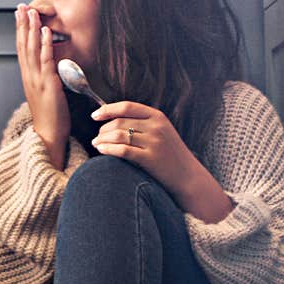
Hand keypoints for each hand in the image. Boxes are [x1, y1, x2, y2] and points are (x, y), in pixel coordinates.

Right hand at [15, 4, 69, 168]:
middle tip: (21, 6)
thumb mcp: (43, 93)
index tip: (19, 16)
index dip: (20, 31)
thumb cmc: (49, 117)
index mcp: (27, 78)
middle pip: (23, 45)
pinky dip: (44, 44)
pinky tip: (44, 31)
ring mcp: (37, 79)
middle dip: (22, 24)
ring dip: (31, 29)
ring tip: (32, 12)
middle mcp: (29, 76)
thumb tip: (47, 65)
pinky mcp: (48, 84)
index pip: (21, 49)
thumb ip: (43, 78)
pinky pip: (45, 60)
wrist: (48, 135)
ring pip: (31, 49)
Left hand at [91, 101, 232, 222]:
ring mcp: (154, 142)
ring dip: (102, 139)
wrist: (188, 177)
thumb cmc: (170, 155)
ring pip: (118, 135)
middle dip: (103, 129)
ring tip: (96, 144)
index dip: (107, 109)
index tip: (95, 115)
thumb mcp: (162, 132)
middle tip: (96, 137)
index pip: (127, 106)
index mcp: (158, 116)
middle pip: (120, 122)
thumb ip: (142, 123)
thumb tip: (112, 119)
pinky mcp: (150, 158)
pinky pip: (122, 150)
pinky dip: (108, 149)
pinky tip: (101, 151)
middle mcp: (156, 127)